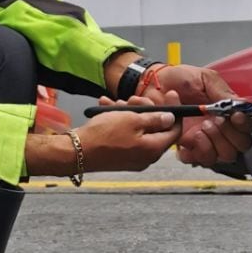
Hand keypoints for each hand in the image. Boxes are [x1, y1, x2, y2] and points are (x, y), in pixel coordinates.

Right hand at [24, 93, 179, 176]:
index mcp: (154, 149)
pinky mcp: (120, 156)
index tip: (171, 94)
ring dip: (130, 113)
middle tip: (135, 98)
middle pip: (156, 128)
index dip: (175, 110)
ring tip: (117, 103)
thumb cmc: (104, 135)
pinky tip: (108, 109)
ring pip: (139, 130)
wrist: (76, 151)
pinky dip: (120, 122)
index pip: (175, 130)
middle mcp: (147, 157)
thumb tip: (171, 118)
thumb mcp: (132, 119)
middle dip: (147, 109)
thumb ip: (155, 119)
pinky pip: (127, 135)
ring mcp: (133, 158)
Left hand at [139, 64, 251, 167]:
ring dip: (214, 143)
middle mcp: (219, 128)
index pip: (247, 127)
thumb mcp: (204, 78)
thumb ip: (222, 91)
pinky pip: (198, 159)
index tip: (235, 117)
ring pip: (222, 156)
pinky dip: (195, 151)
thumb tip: (240, 104)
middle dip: (230, 136)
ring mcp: (204, 139)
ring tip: (201, 128)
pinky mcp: (187, 146)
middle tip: (215, 122)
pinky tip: (188, 139)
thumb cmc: (179, 79)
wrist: (154, 83)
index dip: (245, 125)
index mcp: (226, 112)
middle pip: (239, 146)